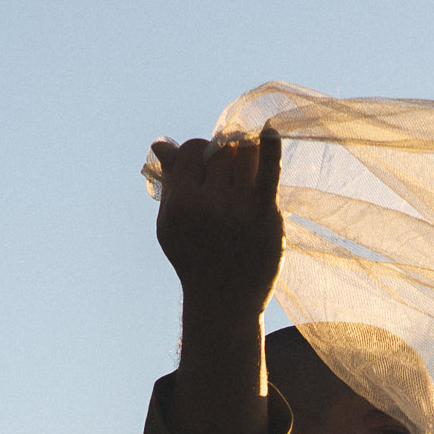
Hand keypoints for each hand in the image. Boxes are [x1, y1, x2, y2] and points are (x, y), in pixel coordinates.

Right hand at [152, 123, 283, 319]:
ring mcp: (239, 208)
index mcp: (182, 202)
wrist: (225, 302)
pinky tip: (271, 131)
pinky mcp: (265, 215)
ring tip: (244, 165)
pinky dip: (271, 148)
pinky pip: (270, 171)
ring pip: (245, 154)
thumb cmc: (194, 259)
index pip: (194, 150)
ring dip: (245, 152)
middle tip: (227, 171)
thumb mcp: (171, 222)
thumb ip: (170, 182)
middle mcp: (210, 203)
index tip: (207, 168)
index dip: (201, 152)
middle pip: (220, 149)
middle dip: (222, 153)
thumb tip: (162, 143)